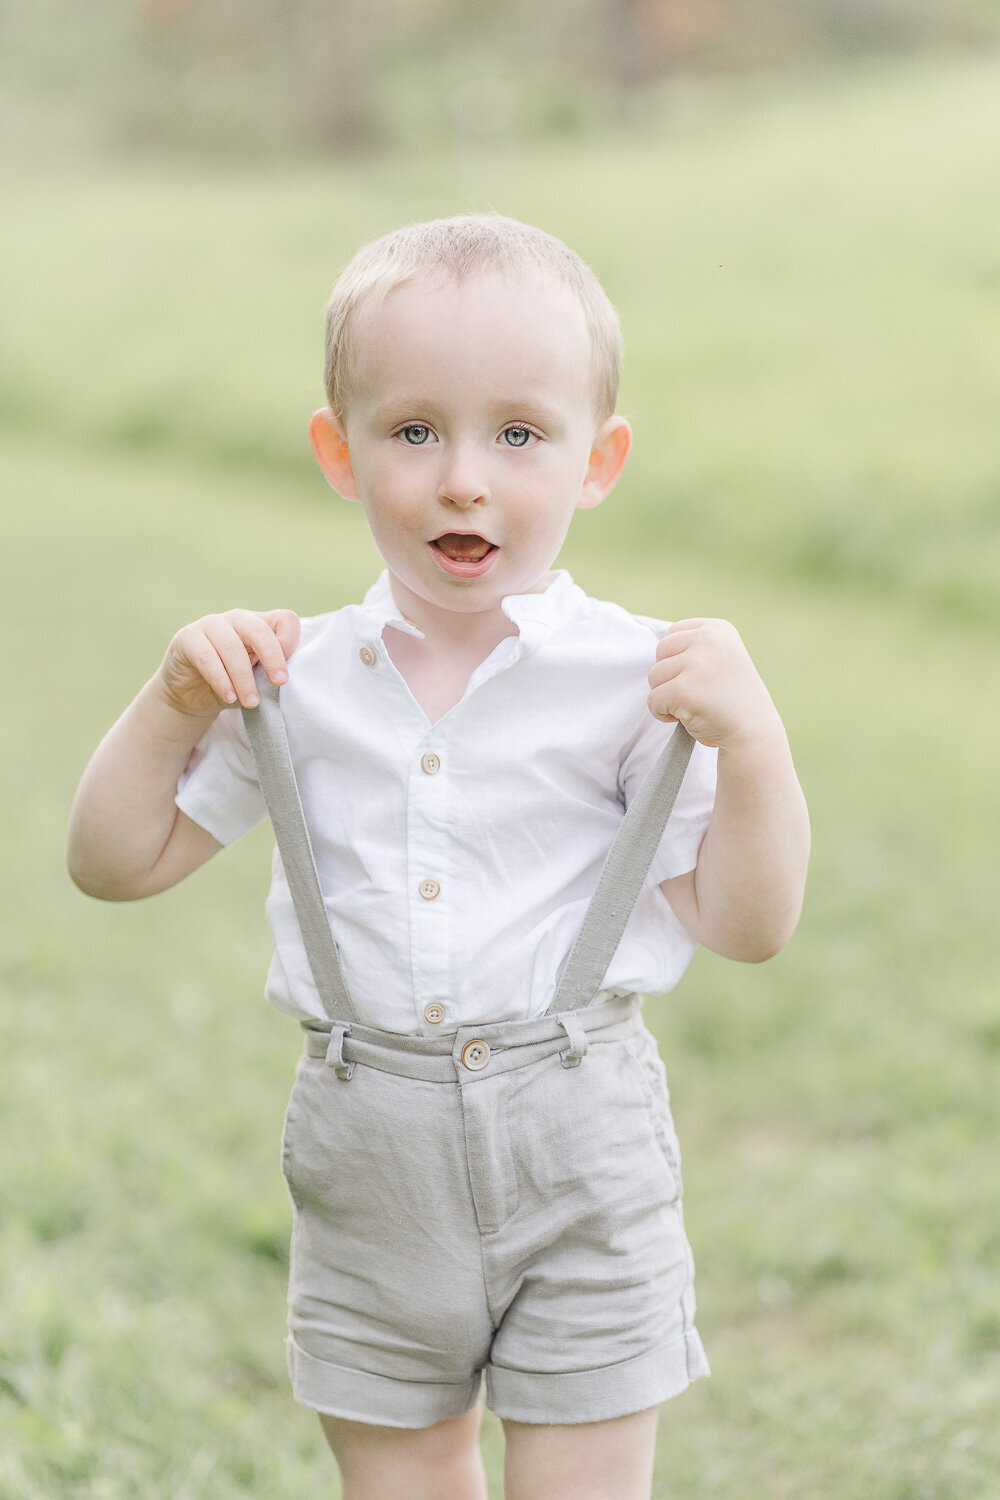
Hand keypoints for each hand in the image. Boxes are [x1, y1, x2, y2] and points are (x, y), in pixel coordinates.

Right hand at [156, 608, 300, 717]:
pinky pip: (207, 657)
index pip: (284, 619)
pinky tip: (229, 696)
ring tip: (251, 702)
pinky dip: (221, 680)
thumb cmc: (231, 684)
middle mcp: (237, 619)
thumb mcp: (256, 679)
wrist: (190, 695)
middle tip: (279, 683)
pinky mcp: (187, 638)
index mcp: (260, 624)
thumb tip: (281, 679)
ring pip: (232, 647)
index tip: (285, 671)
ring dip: (244, 678)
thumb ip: (268, 673)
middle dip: (272, 658)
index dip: (289, 643)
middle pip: (259, 630)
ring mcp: (211, 624)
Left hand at [647, 618, 779, 751]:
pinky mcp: (683, 690)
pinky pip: (653, 700)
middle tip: (694, 693)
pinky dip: (662, 713)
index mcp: (717, 628)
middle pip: (660, 651)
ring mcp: (696, 664)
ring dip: (666, 696)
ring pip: (654, 676)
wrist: (753, 731)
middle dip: (669, 676)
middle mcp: (708, 640)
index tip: (699, 677)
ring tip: (693, 704)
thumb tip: (657, 650)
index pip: (672, 634)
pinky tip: (686, 717)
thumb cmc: (731, 698)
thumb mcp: (719, 657)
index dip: (677, 659)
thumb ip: (693, 647)